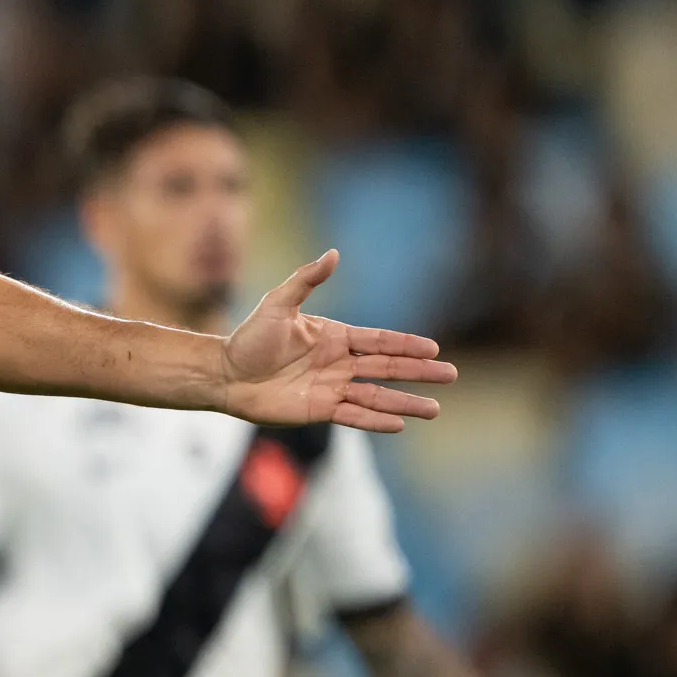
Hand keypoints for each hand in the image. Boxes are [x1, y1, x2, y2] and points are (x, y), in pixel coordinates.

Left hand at [219, 250, 457, 434]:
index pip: (380, 341)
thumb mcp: (278, 303)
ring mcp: (331, 388)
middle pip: (387, 369)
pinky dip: (375, 420)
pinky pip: (353, 415)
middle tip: (450, 376)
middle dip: (419, 373)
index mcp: (335, 337)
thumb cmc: (249, 338)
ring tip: (434, 409)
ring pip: (377, 396)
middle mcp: (339, 363)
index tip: (434, 349)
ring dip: (405, 402)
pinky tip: (399, 424)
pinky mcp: (319, 410)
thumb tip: (334, 253)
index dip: (406, 345)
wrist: (225, 374)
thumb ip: (307, 280)